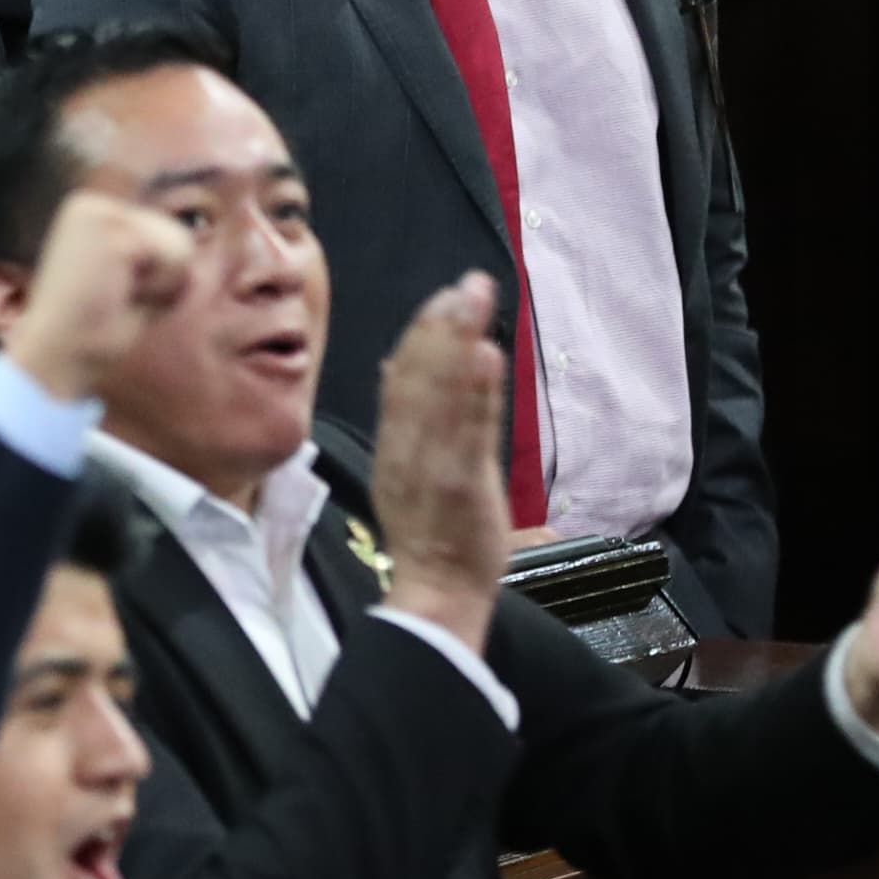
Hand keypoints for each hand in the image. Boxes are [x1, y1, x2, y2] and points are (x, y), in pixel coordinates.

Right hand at [5, 189, 193, 401]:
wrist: (56, 356)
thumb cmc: (91, 330)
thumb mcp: (126, 282)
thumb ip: (156, 260)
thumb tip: (200, 266)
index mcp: (89, 211)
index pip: (161, 229)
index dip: (152, 274)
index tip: (110, 293)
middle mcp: (91, 205)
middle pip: (175, 232)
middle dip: (160, 278)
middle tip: (115, 299)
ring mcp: (101, 216)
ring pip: (181, 243)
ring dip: (160, 285)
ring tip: (116, 298)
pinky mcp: (115, 237)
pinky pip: (175, 259)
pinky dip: (159, 290)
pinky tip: (119, 297)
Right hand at [366, 275, 513, 653]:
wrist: (436, 594)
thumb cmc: (431, 536)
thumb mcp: (404, 471)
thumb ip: (403, 421)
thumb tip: (395, 366)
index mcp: (393, 447)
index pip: (402, 383)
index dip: (420, 337)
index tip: (442, 297)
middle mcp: (407, 451)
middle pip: (418, 379)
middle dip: (441, 328)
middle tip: (465, 284)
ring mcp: (433, 466)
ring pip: (441, 396)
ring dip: (458, 343)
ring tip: (474, 300)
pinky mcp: (461, 484)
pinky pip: (468, 431)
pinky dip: (475, 391)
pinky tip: (485, 355)